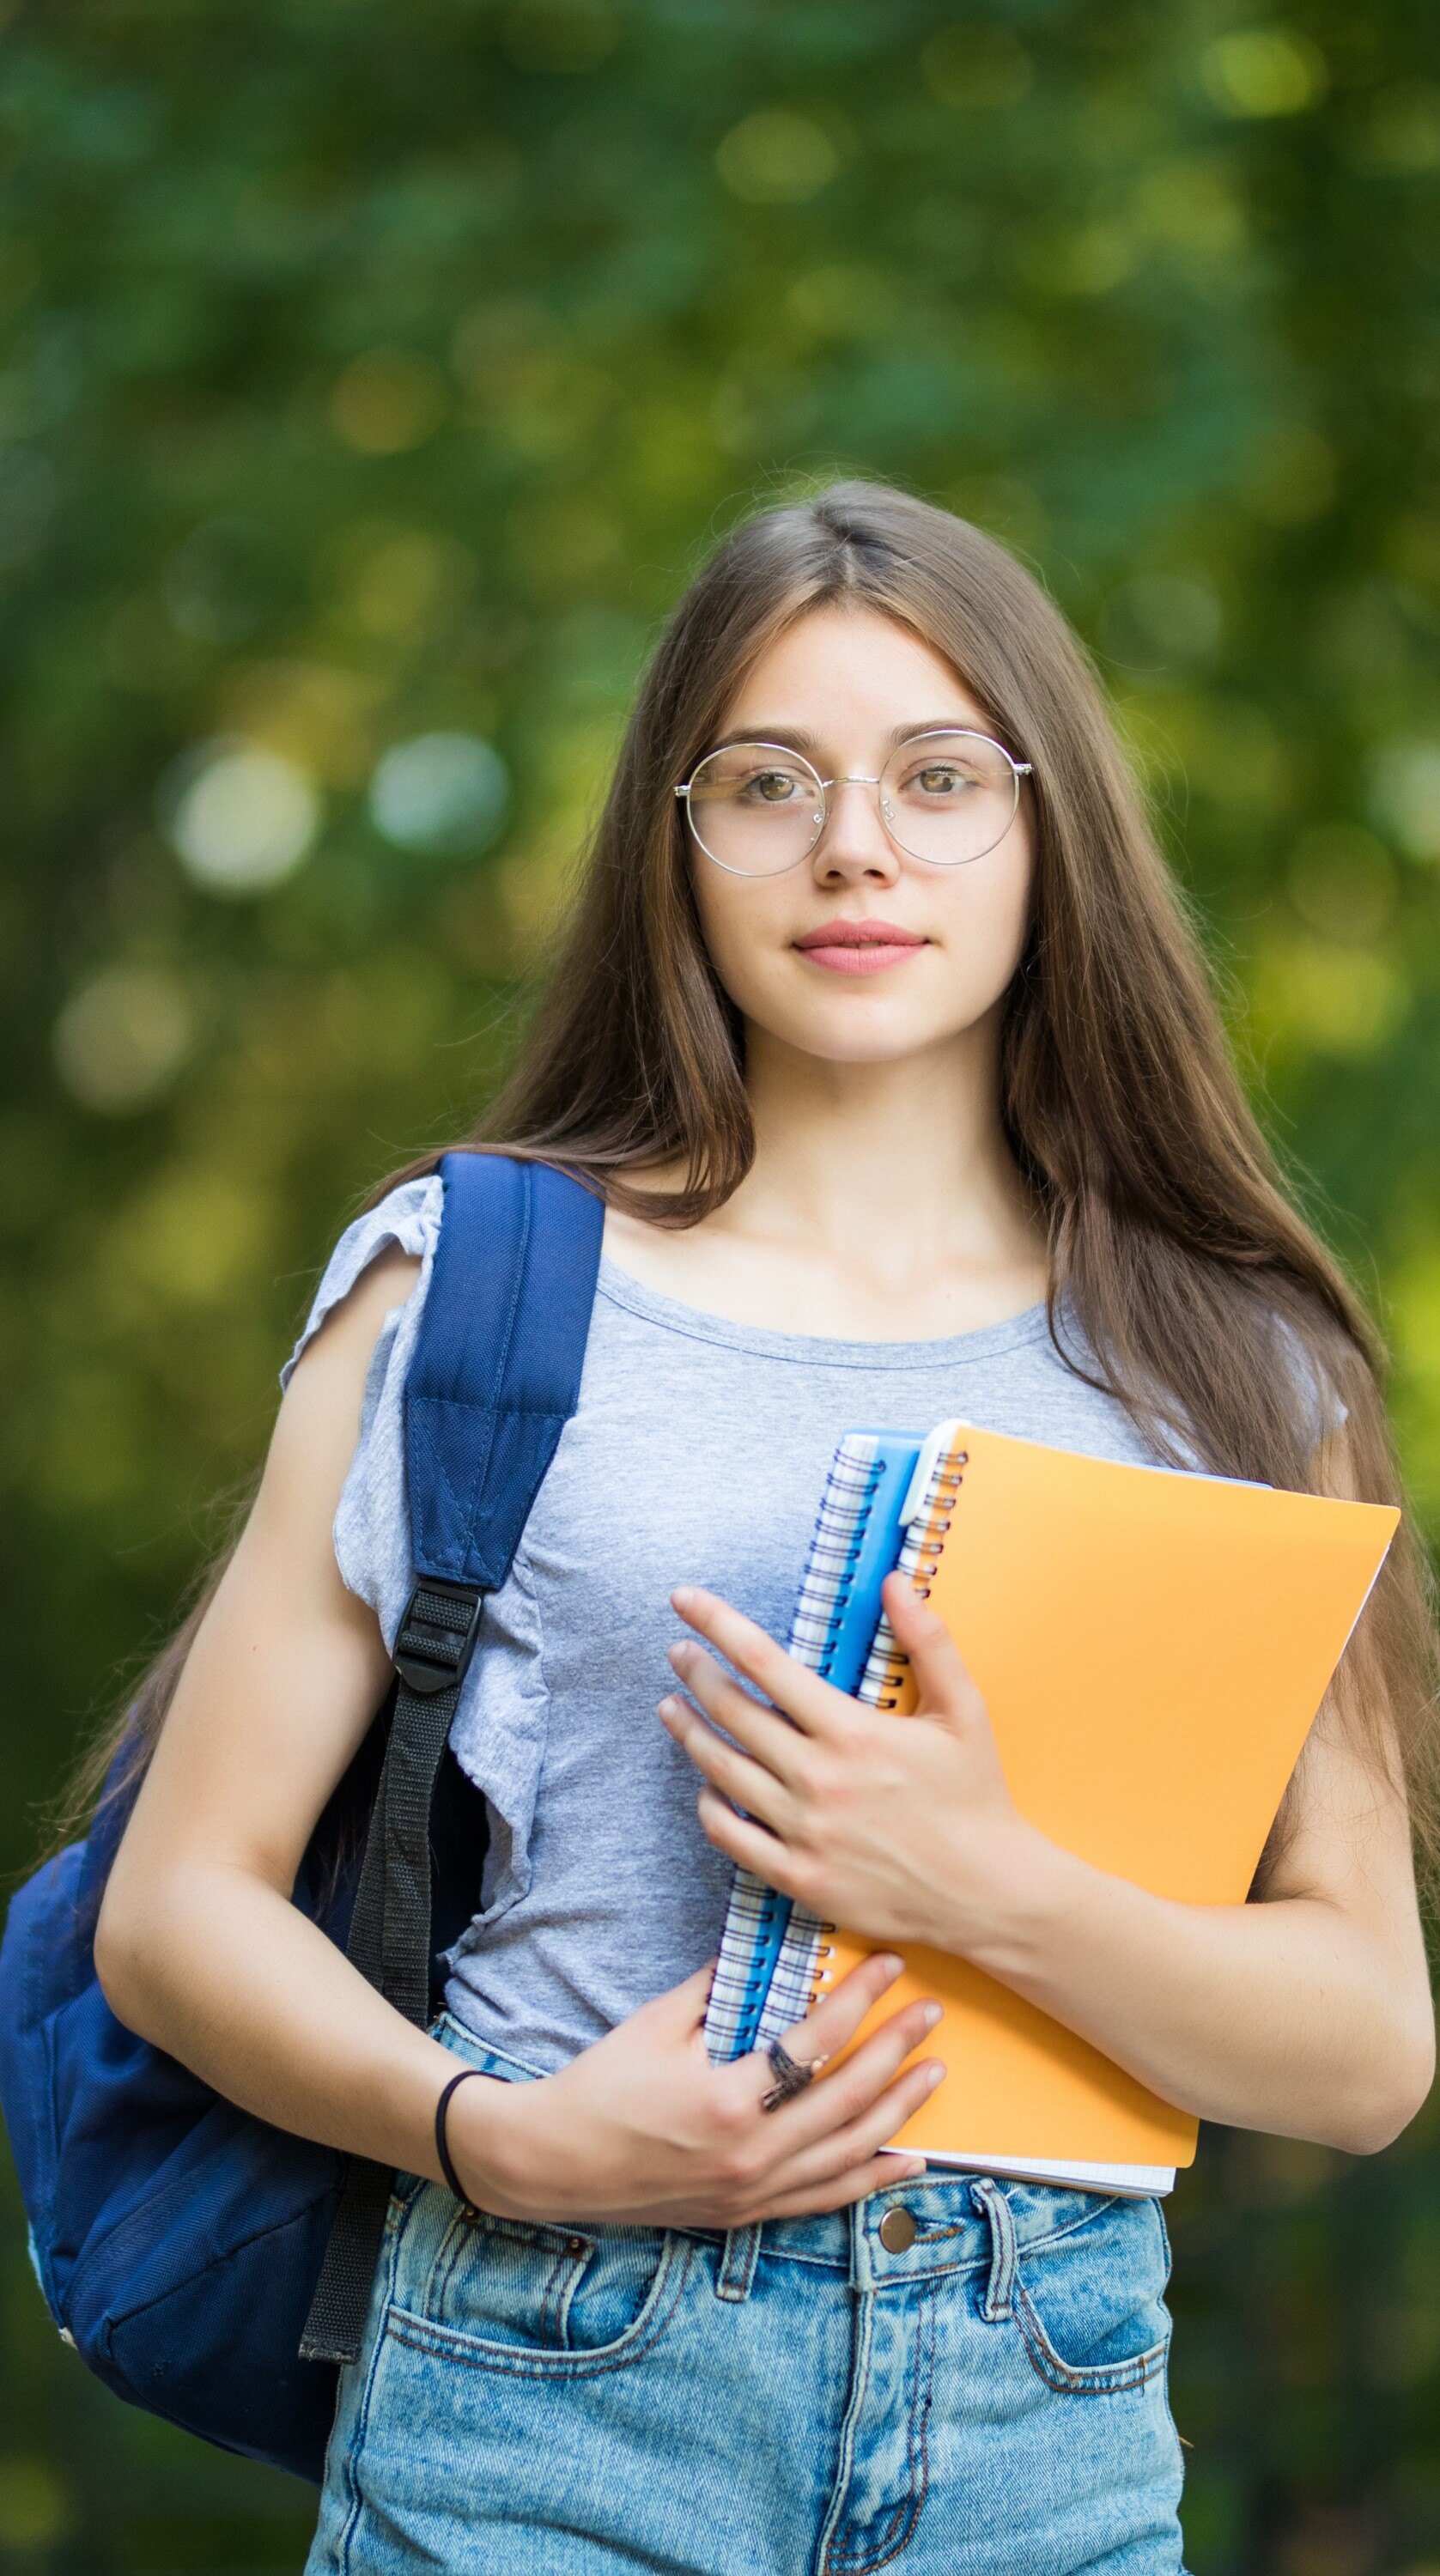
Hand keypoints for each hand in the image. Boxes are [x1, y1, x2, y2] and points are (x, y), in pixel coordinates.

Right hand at [445, 1951, 945, 2228]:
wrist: (553, 2163)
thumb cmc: (600, 2087)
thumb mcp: (656, 2025)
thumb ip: (717, 1988)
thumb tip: (766, 1948)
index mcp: (727, 2100)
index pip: (815, 2041)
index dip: (859, 1999)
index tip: (891, 1967)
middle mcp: (750, 2153)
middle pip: (847, 2097)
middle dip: (895, 2050)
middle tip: (931, 2014)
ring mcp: (752, 2190)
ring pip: (849, 2152)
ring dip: (899, 2110)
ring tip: (932, 2073)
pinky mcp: (747, 2213)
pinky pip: (826, 2199)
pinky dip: (872, 2178)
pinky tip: (909, 2159)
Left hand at [659, 1574, 1045, 1958]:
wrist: (986, 1893)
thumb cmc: (975, 1798)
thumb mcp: (964, 1709)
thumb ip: (928, 1640)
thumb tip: (895, 1581)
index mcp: (852, 1732)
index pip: (764, 1662)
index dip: (717, 1623)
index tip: (685, 1600)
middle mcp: (818, 1779)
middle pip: (731, 1712)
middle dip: (696, 1673)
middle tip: (678, 1653)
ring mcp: (803, 1832)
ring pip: (721, 1771)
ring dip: (689, 1733)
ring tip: (672, 1708)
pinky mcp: (798, 1877)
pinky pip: (730, 1836)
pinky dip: (709, 1806)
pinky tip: (705, 1786)